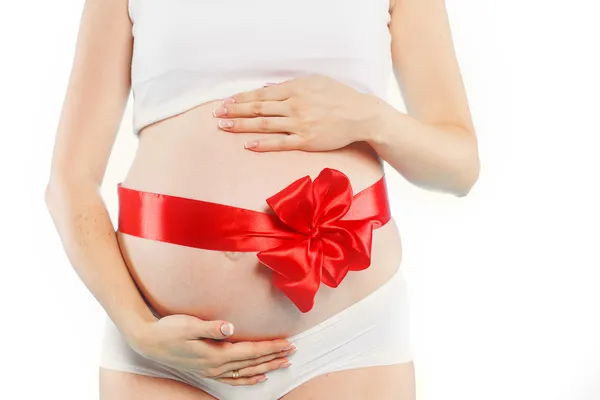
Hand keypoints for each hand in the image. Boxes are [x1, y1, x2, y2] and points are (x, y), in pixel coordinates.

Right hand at [127, 314, 295, 385]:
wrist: (148, 341)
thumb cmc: (169, 329)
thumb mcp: (189, 325)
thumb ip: (211, 327)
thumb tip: (230, 327)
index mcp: (216, 354)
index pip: (251, 351)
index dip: (271, 348)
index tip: (288, 343)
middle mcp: (216, 366)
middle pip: (252, 363)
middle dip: (274, 357)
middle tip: (293, 351)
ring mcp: (211, 371)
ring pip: (246, 373)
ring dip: (266, 368)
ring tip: (283, 364)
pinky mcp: (206, 371)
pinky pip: (233, 379)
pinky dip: (249, 380)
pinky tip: (259, 378)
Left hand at [212, 74, 382, 151]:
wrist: (361, 115)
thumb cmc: (340, 97)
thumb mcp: (315, 82)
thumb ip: (291, 86)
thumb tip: (268, 89)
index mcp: (295, 89)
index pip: (261, 94)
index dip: (241, 98)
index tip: (226, 101)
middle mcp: (294, 105)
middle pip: (258, 108)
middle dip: (235, 110)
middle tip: (217, 114)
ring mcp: (299, 124)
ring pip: (264, 124)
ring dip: (241, 125)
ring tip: (224, 126)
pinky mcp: (306, 140)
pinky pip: (280, 143)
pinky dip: (263, 143)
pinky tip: (248, 144)